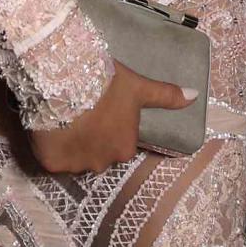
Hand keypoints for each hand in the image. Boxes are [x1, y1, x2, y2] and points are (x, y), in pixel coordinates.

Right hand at [28, 59, 197, 173]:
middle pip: (97, 152)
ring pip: (74, 157)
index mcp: (125, 148)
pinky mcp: (51, 164)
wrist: (66, 81)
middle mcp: (102, 163)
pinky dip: (52, 147)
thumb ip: (165, 95)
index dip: (109, 125)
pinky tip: (50, 127)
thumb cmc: (106, 84)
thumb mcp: (138, 87)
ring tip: (64, 115)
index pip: (119, 142)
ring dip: (71, 142)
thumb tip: (195, 96)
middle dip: (91, 137)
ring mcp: (75, 165)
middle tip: (82, 111)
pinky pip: (53, 158)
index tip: (101, 109)